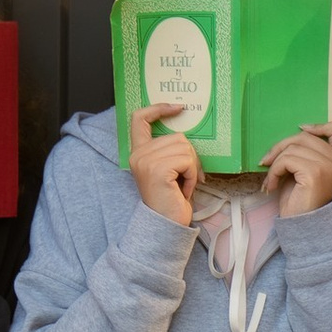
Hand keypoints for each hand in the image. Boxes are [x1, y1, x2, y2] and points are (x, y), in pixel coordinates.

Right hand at [130, 101, 203, 226]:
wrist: (166, 224)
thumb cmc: (171, 198)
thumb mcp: (169, 169)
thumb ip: (170, 150)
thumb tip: (188, 135)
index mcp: (139, 152)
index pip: (140, 119)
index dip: (158, 108)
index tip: (178, 107)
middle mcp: (138, 154)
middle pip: (177, 136)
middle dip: (190, 157)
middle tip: (186, 177)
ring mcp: (146, 161)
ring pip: (185, 148)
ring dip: (192, 168)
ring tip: (183, 184)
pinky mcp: (157, 169)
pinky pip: (187, 161)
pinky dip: (192, 175)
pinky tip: (184, 189)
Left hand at [261, 118, 331, 218]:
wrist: (303, 225)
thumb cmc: (301, 199)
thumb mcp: (306, 169)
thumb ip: (307, 151)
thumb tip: (291, 134)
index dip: (319, 125)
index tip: (302, 130)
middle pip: (304, 135)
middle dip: (281, 147)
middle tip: (268, 162)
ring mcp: (328, 166)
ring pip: (292, 148)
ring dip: (275, 163)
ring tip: (271, 179)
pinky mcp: (315, 173)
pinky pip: (286, 160)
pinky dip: (274, 171)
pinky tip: (272, 184)